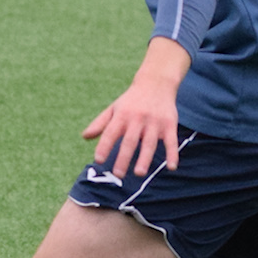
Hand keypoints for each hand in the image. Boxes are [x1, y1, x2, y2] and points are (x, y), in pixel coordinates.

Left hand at [83, 38, 191, 179]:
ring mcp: (154, 122)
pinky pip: (171, 141)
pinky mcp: (169, 124)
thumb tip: (84, 137)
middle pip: (129, 141)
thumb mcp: (114, 108)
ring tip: (139, 173)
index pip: (110, 133)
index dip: (104, 146)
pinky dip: (172, 154)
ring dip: (144, 158)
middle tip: (118, 175)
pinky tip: (171, 167)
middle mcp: (137, 118)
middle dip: (123, 158)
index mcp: (122, 115)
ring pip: (149, 142)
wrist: (156, 82)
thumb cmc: (131, 100)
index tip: (98, 160)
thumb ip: (100, 123)